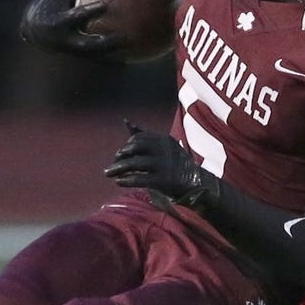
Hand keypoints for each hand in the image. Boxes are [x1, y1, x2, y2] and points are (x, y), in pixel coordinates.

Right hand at [19, 0, 127, 56]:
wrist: (32, 30)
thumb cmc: (49, 5)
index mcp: (59, 22)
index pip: (76, 16)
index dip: (90, 11)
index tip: (105, 5)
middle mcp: (64, 39)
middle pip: (86, 43)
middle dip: (104, 42)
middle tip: (123, 36)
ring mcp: (70, 50)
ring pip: (93, 55)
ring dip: (110, 54)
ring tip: (130, 49)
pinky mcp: (75, 56)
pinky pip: (94, 60)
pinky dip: (109, 61)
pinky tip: (126, 62)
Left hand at [103, 122, 218, 206]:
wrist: (196, 183)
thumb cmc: (175, 163)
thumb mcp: (163, 146)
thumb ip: (144, 136)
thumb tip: (126, 121)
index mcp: (164, 140)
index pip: (139, 139)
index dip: (127, 146)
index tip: (120, 155)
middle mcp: (164, 150)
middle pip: (135, 149)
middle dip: (121, 157)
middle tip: (111, 166)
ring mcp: (165, 165)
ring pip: (135, 164)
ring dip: (118, 168)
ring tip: (108, 173)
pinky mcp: (164, 181)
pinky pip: (141, 179)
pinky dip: (127, 180)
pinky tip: (118, 182)